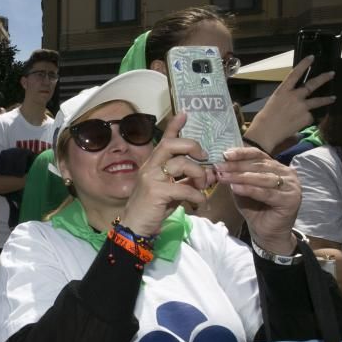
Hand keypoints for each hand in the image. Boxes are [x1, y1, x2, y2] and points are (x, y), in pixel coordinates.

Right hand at [119, 113, 217, 236]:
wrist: (136, 227)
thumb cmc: (152, 209)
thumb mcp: (170, 191)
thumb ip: (184, 180)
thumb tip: (206, 175)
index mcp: (153, 164)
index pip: (164, 140)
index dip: (174, 126)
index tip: (184, 114)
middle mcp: (150, 167)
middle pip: (172, 145)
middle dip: (192, 147)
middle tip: (204, 157)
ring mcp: (151, 178)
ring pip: (182, 164)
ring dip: (199, 174)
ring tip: (204, 186)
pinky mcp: (156, 192)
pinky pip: (184, 188)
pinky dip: (197, 196)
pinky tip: (200, 203)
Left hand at [214, 147, 300, 254]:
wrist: (267, 232)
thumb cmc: (255, 209)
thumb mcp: (242, 189)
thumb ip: (235, 176)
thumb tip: (219, 165)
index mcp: (276, 167)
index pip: (258, 154)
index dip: (241, 153)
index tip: (224, 154)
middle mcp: (287, 173)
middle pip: (259, 165)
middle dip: (236, 166)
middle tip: (219, 167)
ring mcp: (291, 186)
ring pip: (262, 177)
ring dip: (240, 177)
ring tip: (224, 177)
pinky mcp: (290, 199)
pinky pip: (266, 193)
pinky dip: (249, 189)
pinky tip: (235, 188)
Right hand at [244, 56, 334, 152]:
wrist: (266, 133)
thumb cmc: (265, 119)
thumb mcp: (273, 102)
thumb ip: (286, 98)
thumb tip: (295, 101)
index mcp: (283, 91)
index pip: (295, 74)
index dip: (303, 65)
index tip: (311, 58)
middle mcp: (294, 96)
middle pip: (311, 85)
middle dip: (323, 78)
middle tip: (331, 74)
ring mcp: (302, 107)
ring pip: (317, 101)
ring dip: (327, 99)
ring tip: (333, 98)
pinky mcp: (306, 117)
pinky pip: (309, 117)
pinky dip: (306, 119)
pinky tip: (298, 123)